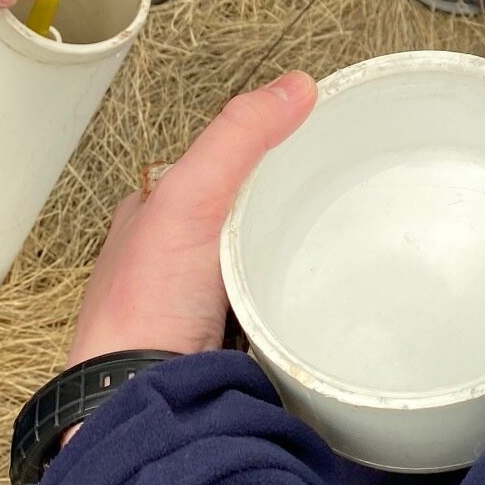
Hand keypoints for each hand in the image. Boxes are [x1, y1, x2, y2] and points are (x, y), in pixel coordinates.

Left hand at [67, 74, 317, 365]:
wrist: (148, 398)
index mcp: (152, 217)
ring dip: (298, 261)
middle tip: (335, 199)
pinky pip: (278, 310)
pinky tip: (321, 298)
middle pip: (248, 216)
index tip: (308, 139)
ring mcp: (204, 305)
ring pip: (266, 265)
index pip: (215, 165)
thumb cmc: (143, 307)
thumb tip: (295, 86)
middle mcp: (176, 260)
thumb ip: (238, 137)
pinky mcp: (234, 344)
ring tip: (341, 246)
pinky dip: (299, 303)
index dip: (260, 151)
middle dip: (288, 210)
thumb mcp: (189, 197)